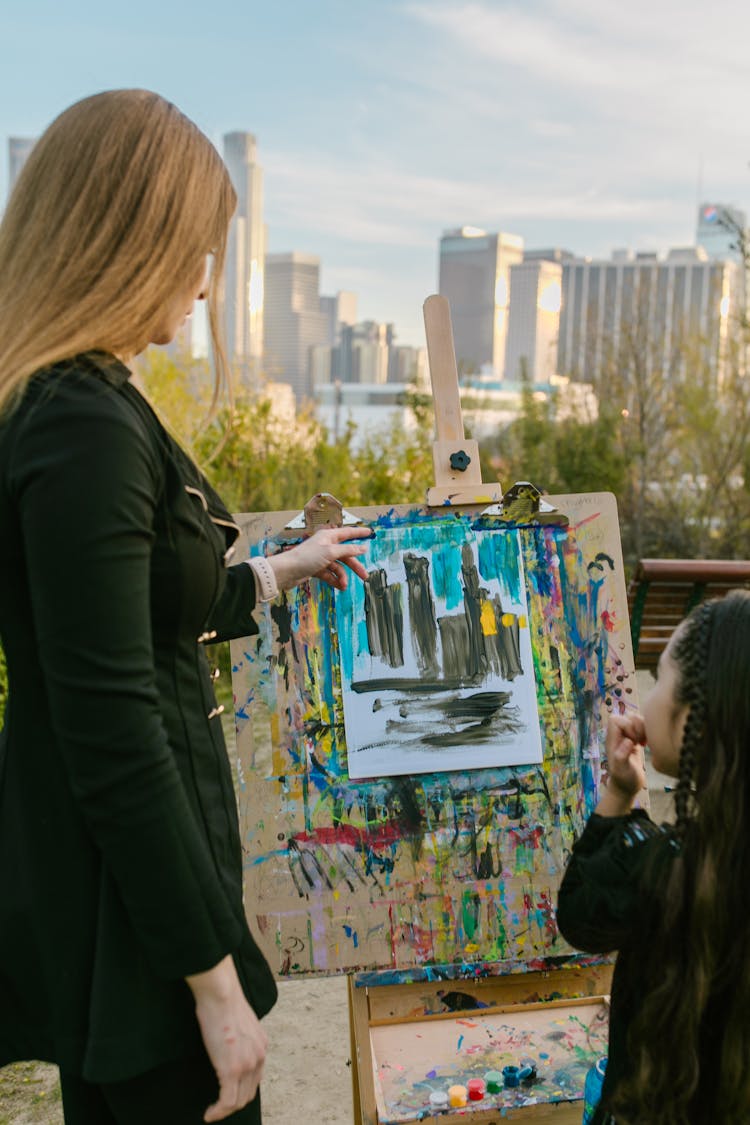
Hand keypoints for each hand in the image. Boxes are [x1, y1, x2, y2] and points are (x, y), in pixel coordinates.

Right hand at [186, 956, 266, 1122]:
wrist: (221, 994)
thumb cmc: (223, 1002)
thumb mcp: (239, 1022)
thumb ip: (239, 1038)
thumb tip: (228, 1046)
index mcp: (261, 1045)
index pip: (255, 1077)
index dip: (241, 1090)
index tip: (228, 1095)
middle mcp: (258, 1057)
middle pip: (248, 1093)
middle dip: (234, 1103)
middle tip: (218, 1107)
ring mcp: (247, 1064)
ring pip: (238, 1100)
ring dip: (224, 1110)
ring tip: (212, 1113)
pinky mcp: (231, 1069)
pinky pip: (227, 1101)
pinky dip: (217, 1112)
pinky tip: (209, 1114)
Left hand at [268, 526, 372, 591]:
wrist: (287, 572)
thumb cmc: (306, 558)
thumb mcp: (331, 552)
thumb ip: (348, 550)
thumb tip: (363, 548)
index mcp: (328, 536)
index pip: (348, 533)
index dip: (359, 533)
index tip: (370, 532)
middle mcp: (325, 546)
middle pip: (345, 554)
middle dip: (355, 566)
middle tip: (365, 576)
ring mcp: (321, 558)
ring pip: (338, 566)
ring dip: (343, 576)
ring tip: (344, 586)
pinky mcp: (316, 569)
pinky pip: (330, 574)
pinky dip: (334, 580)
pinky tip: (339, 587)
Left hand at [596, 713, 646, 815]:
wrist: (626, 787)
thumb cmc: (624, 780)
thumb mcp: (622, 770)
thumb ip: (622, 756)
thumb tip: (627, 742)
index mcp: (612, 740)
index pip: (615, 720)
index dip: (626, 726)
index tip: (633, 740)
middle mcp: (618, 736)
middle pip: (626, 717)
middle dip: (637, 725)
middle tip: (640, 741)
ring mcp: (626, 738)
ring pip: (635, 720)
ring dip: (643, 728)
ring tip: (644, 742)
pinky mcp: (634, 741)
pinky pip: (640, 727)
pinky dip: (646, 732)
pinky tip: (645, 744)